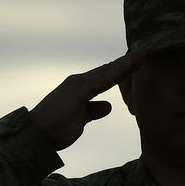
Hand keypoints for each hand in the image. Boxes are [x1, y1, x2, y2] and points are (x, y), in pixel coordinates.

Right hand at [29, 51, 144, 150]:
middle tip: (148, 49)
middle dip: (130, 60)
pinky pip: (101, 81)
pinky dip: (116, 72)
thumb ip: (93, 110)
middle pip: (110, 69)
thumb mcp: (81, 119)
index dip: (125, 68)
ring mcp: (78, 84)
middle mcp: (81, 81)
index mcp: (82, 87)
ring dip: (127, 62)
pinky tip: (129, 65)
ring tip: (144, 53)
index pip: (108, 75)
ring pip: (107, 71)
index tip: (142, 60)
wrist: (35, 136)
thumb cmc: (55, 129)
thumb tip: (108, 106)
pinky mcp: (76, 91)